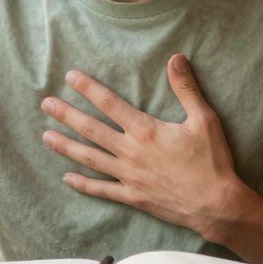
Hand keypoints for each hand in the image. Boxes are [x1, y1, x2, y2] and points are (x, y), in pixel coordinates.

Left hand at [41, 54, 248, 240]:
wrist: (216, 205)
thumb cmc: (212, 161)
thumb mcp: (204, 120)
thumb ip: (186, 89)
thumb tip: (176, 58)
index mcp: (146, 131)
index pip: (109, 104)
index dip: (88, 89)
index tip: (70, 77)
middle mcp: (131, 152)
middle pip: (91, 130)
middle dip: (67, 115)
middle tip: (46, 104)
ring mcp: (129, 176)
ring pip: (90, 158)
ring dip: (66, 146)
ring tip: (45, 136)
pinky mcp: (132, 197)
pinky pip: (101, 190)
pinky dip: (83, 184)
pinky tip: (67, 177)